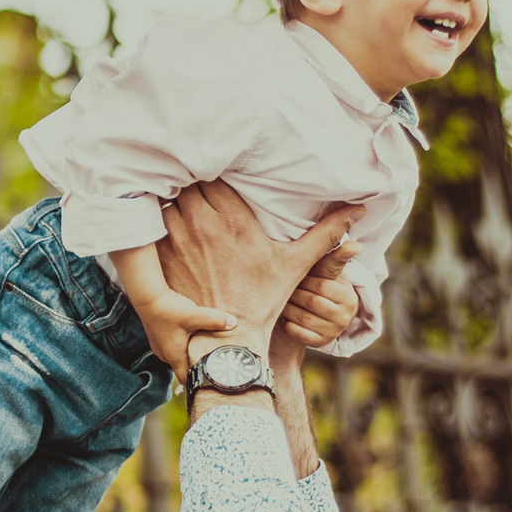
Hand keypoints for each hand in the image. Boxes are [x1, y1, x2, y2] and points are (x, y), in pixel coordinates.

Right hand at [133, 287, 238, 377]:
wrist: (147, 296)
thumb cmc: (168, 309)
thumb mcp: (194, 315)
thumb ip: (215, 320)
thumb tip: (234, 323)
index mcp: (173, 356)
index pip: (186, 379)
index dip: (199, 382)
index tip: (212, 382)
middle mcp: (165, 355)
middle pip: (184, 368)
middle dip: (198, 367)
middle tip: (215, 364)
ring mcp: (160, 346)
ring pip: (178, 357)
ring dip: (190, 355)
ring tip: (205, 350)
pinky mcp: (159, 336)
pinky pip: (174, 347)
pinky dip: (183, 345)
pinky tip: (191, 336)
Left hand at [156, 183, 363, 371]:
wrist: (228, 341)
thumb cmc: (264, 301)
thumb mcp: (298, 264)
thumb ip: (327, 234)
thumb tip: (360, 210)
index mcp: (235, 220)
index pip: (214, 174)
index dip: (213, 170)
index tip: (218, 172)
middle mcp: (203, 225)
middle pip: (188, 182)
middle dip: (192, 181)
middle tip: (197, 183)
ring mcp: (177, 241)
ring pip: (167, 201)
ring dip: (173, 199)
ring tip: (179, 200)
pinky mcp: (159, 258)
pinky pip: (151, 225)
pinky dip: (156, 221)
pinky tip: (161, 223)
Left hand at [280, 251, 360, 349]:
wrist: (316, 313)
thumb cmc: (318, 284)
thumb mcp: (327, 271)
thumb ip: (337, 258)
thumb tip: (355, 245)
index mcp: (348, 297)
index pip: (322, 286)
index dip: (304, 279)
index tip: (293, 273)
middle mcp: (345, 317)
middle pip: (311, 302)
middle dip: (294, 293)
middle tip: (280, 285)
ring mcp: (333, 332)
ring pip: (302, 318)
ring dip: (288, 308)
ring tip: (280, 299)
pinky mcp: (320, 343)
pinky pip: (298, 334)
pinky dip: (287, 324)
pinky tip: (283, 316)